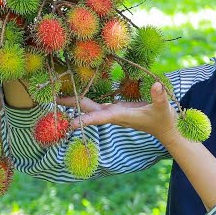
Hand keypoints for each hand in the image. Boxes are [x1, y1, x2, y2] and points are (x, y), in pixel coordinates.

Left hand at [58, 82, 178, 145]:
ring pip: (88, 105)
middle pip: (86, 109)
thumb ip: (158, 97)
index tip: (70, 124)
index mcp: (120, 115)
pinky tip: (74, 95)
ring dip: (73, 101)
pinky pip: (94, 104)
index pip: (100, 117)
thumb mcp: (162, 108)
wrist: (164, 129)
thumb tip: (155, 85)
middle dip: (70, 105)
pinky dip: (83, 99)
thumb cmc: (163, 120)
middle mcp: (111, 114)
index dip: (85, 119)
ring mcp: (111, 111)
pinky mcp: (114, 108)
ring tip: (55, 95)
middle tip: (51, 99)